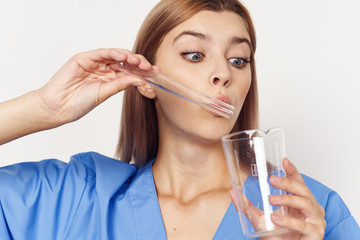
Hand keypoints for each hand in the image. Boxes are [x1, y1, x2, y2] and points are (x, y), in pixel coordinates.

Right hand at [35, 48, 158, 125]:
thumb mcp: (106, 93)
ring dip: (129, 57)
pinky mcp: (84, 58)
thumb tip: (141, 80)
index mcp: (110, 78)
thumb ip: (121, 84)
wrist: (59, 107)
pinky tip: (125, 57)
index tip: (155, 75)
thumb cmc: (79, 103)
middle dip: (139, 64)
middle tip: (150, 68)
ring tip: (140, 63)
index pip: (129, 72)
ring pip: (116, 55)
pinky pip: (102, 53)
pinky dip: (114, 53)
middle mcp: (104, 69)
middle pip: (125, 62)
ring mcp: (94, 63)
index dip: (142, 72)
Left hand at [230, 158, 325, 239]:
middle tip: (272, 179)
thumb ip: (247, 206)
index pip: (298, 182)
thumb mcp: (260, 218)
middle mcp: (310, 209)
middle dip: (288, 182)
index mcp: (299, 201)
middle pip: (303, 189)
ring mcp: (315, 221)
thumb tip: (232, 192)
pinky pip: (303, 225)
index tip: (284, 161)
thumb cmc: (278, 236)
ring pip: (305, 203)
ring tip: (272, 199)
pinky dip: (289, 221)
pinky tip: (276, 219)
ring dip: (287, 199)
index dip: (292, 170)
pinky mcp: (315, 234)